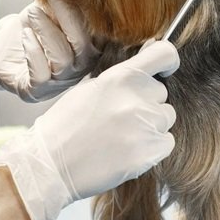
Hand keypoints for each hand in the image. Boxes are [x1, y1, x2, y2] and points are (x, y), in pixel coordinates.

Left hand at [0, 0, 98, 102]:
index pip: (101, 33)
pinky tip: (25, 35)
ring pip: (64, 60)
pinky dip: (34, 51)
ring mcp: (58, 83)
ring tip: (33, 13)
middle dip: (68, 16)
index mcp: (89, 48)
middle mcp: (79, 69)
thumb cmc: (26, 29)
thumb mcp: (47, 9)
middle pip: (85, 46)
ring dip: (48, 31)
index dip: (89, 9)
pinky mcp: (34, 92)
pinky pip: (41, 76)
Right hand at [0, 41, 179, 219]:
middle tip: (122, 118)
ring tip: (122, 136)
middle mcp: (136, 98)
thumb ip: (121, 77)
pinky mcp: (150, 152)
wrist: (51, 164)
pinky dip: (153, 148)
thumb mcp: (90, 89)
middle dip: (148, 103)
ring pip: (166, 119)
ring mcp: (145, 126)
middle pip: (162, 94)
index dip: (168, 61)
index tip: (165, 70)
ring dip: (151, 126)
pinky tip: (128, 151)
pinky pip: (166, 143)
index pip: (164, 54)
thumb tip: (147, 60)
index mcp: (120, 77)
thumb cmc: (65, 126)